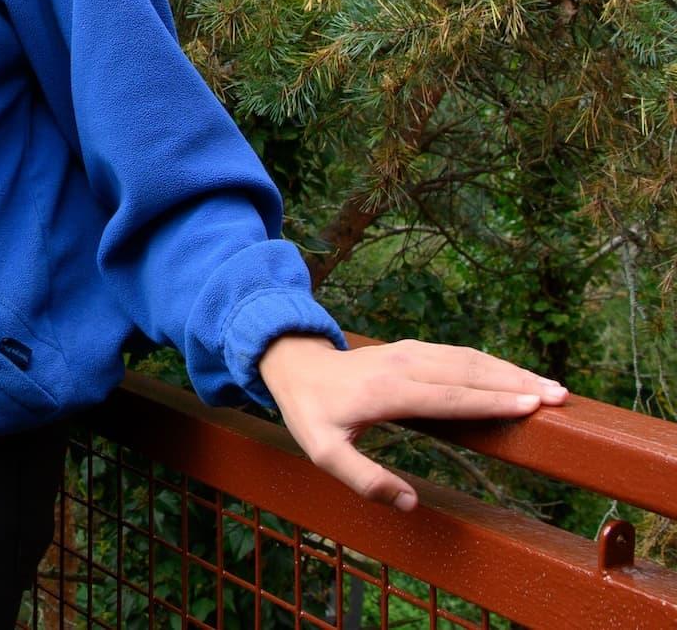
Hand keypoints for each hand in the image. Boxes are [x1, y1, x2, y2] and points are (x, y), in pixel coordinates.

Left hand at [256, 334, 568, 510]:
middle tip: (560, 397)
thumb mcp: (323, 452)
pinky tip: (517, 376)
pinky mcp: (414, 350)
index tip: (529, 405)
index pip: (447, 396)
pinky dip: (493, 364)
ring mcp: (410, 353)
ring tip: (552, 387)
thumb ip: (364, 479)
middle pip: (468, 373)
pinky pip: (459, 355)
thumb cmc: (311, 412)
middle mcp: (403, 365)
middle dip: (516, 384)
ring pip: (468, 359)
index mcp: (386, 392)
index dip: (489, 401)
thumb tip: (411, 503)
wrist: (294, 366)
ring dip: (511, 371)